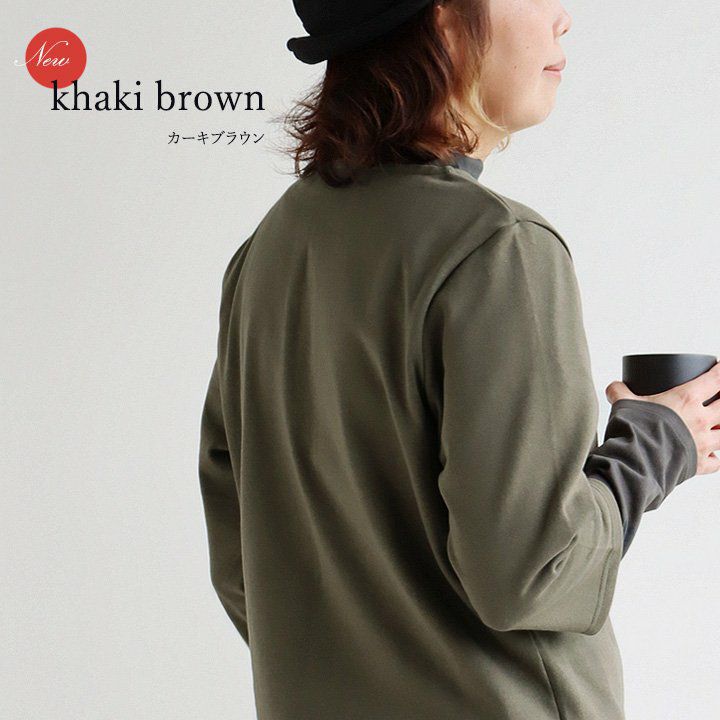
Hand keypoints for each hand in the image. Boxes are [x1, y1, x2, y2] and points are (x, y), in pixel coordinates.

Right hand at [605, 362, 719, 475]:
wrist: (637, 460)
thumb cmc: (635, 430)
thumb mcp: (623, 403)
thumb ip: (619, 392)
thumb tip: (614, 387)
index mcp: (686, 400)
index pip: (715, 379)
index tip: (719, 366)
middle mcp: (700, 420)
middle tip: (719, 396)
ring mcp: (703, 443)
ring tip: (716, 426)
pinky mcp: (699, 463)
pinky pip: (715, 461)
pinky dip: (715, 458)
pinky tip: (710, 455)